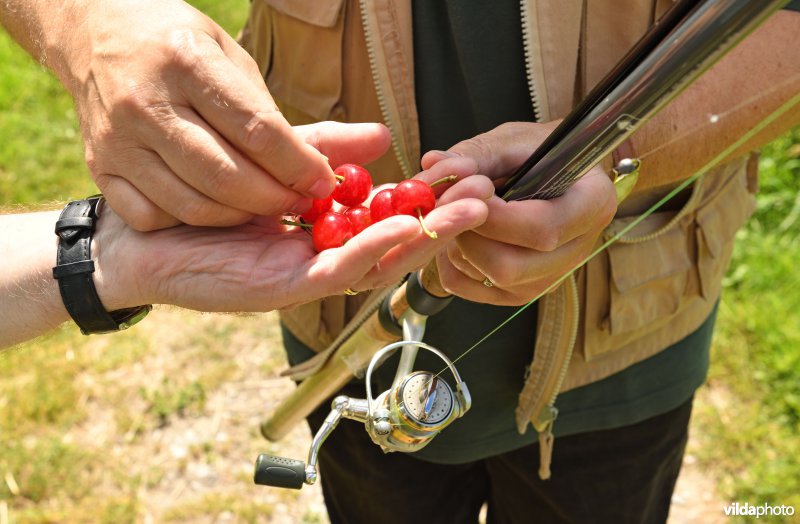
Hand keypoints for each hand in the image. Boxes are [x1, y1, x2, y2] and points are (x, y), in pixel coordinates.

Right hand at [59, 0, 337, 230]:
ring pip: (194, 205)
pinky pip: (156, 216)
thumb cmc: (185, 51)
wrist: (99, 37)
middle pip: (228, 176)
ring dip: (241, 216)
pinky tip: (215, 206)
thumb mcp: (239, 66)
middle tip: (299, 202)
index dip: (299, 165)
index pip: (258, 131)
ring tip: (264, 206)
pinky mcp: (100, 167)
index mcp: (187, 62)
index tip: (325, 183)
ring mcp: (117, 140)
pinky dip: (194, 221)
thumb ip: (296, 117)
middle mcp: (146, 103)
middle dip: (276, 199)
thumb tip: (379, 143)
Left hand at [91, 178, 491, 312]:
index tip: (462, 179)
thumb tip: (383, 136)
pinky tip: (401, 227)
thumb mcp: (280, 165)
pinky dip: (371, 249)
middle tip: (481, 201)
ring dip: (419, 240)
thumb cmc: (212, 203)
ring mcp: (307, 277)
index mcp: (328, 234)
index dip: (429, 203)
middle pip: (394, 247)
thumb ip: (329, 151)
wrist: (147, 237)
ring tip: (459, 215)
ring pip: (376, 264)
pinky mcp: (284, 288)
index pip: (390, 220)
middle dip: (440, 225)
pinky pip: (336, 271)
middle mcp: (324, 259)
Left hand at [417, 122, 616, 305]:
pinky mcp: (524, 291)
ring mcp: (551, 277)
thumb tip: (434, 162)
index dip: (494, 217)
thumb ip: (476, 155)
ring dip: (460, 249)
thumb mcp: (513, 140)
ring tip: (458, 216)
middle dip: (470, 238)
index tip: (469, 192)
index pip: (542, 229)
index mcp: (592, 205)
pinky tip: (456, 237)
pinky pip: (473, 289)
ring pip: (491, 281)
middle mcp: (578, 249)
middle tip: (454, 207)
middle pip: (511, 267)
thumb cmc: (536, 152)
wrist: (552, 173)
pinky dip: (453, 265)